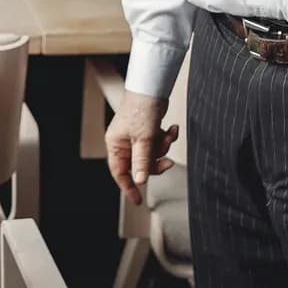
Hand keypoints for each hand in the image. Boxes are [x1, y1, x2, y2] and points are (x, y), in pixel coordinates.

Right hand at [104, 92, 179, 206]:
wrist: (152, 87)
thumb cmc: (141, 108)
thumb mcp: (143, 139)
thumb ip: (142, 161)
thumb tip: (140, 182)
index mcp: (116, 145)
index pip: (120, 173)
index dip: (128, 187)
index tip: (138, 200)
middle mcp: (124, 142)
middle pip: (140, 165)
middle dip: (156, 162)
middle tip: (167, 162)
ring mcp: (136, 137)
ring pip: (152, 155)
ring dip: (163, 147)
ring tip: (168, 135)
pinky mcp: (147, 131)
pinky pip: (158, 143)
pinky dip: (166, 138)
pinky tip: (171, 129)